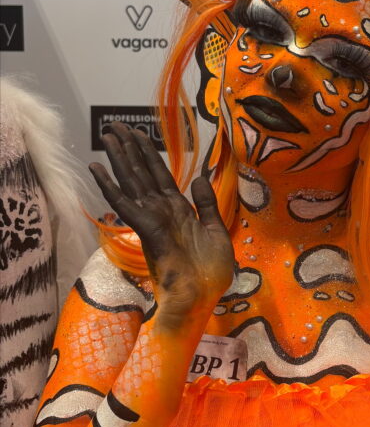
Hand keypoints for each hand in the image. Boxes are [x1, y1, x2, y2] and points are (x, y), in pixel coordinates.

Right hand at [89, 122, 234, 327]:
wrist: (202, 300)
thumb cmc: (209, 274)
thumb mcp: (217, 232)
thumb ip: (206, 205)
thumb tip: (199, 178)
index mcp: (178, 211)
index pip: (160, 175)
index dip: (148, 154)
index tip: (138, 133)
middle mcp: (161, 211)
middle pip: (142, 172)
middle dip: (129, 148)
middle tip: (114, 125)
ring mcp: (152, 219)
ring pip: (132, 181)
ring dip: (118, 158)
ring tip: (106, 136)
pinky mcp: (147, 229)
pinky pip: (126, 203)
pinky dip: (110, 185)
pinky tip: (97, 168)